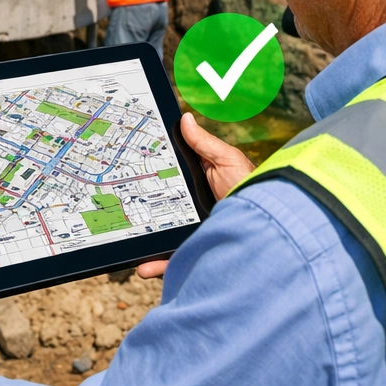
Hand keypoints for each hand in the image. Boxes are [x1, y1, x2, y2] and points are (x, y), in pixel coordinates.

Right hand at [137, 112, 255, 278]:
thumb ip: (204, 144)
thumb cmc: (250, 186)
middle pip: (157, 206)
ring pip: (159, 234)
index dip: (147, 172)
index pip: (166, 175)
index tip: (127, 166)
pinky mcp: (195, 248)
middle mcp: (190, 206)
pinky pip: (172, 259)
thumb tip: (185, 119)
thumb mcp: (227, 160)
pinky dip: (155, 264)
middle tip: (116, 203)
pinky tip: (144, 266)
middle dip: (137, 207)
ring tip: (124, 239)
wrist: (269, 224)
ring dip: (141, 240)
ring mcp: (190, 228)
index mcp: (196, 181)